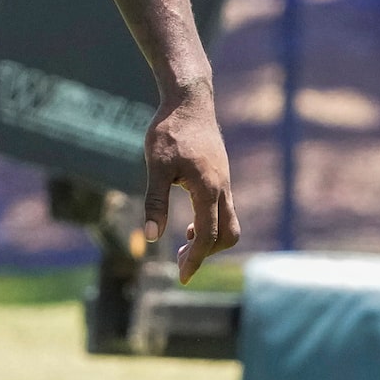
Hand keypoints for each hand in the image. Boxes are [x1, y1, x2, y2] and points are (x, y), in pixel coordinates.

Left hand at [145, 90, 241, 282]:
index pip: (206, 235)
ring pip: (228, 224)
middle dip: (205, 254)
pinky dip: (210, 225)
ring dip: (209, 240)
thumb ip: (155, 201)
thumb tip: (151, 237)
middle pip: (228, 235)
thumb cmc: (170, 131)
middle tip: (179, 263)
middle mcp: (223, 188)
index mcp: (208, 188)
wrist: (190, 101)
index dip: (195, 259)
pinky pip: (224, 211)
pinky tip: (187, 225)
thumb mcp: (156, 166)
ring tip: (181, 245)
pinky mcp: (222, 178)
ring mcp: (225, 183)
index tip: (182, 278)